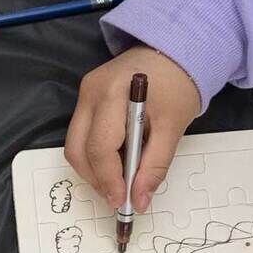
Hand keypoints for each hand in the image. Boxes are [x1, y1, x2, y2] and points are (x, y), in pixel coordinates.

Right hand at [63, 45, 201, 212]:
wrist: (174, 51)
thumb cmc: (177, 84)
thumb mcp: (173, 127)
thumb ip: (156, 165)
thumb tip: (140, 199)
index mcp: (113, 94)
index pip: (100, 147)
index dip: (109, 179)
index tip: (122, 201)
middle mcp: (90, 92)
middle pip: (77, 149)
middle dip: (96, 179)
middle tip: (118, 196)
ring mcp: (84, 94)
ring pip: (75, 145)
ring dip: (94, 169)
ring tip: (119, 180)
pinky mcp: (86, 99)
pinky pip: (81, 135)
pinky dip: (96, 155)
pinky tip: (117, 161)